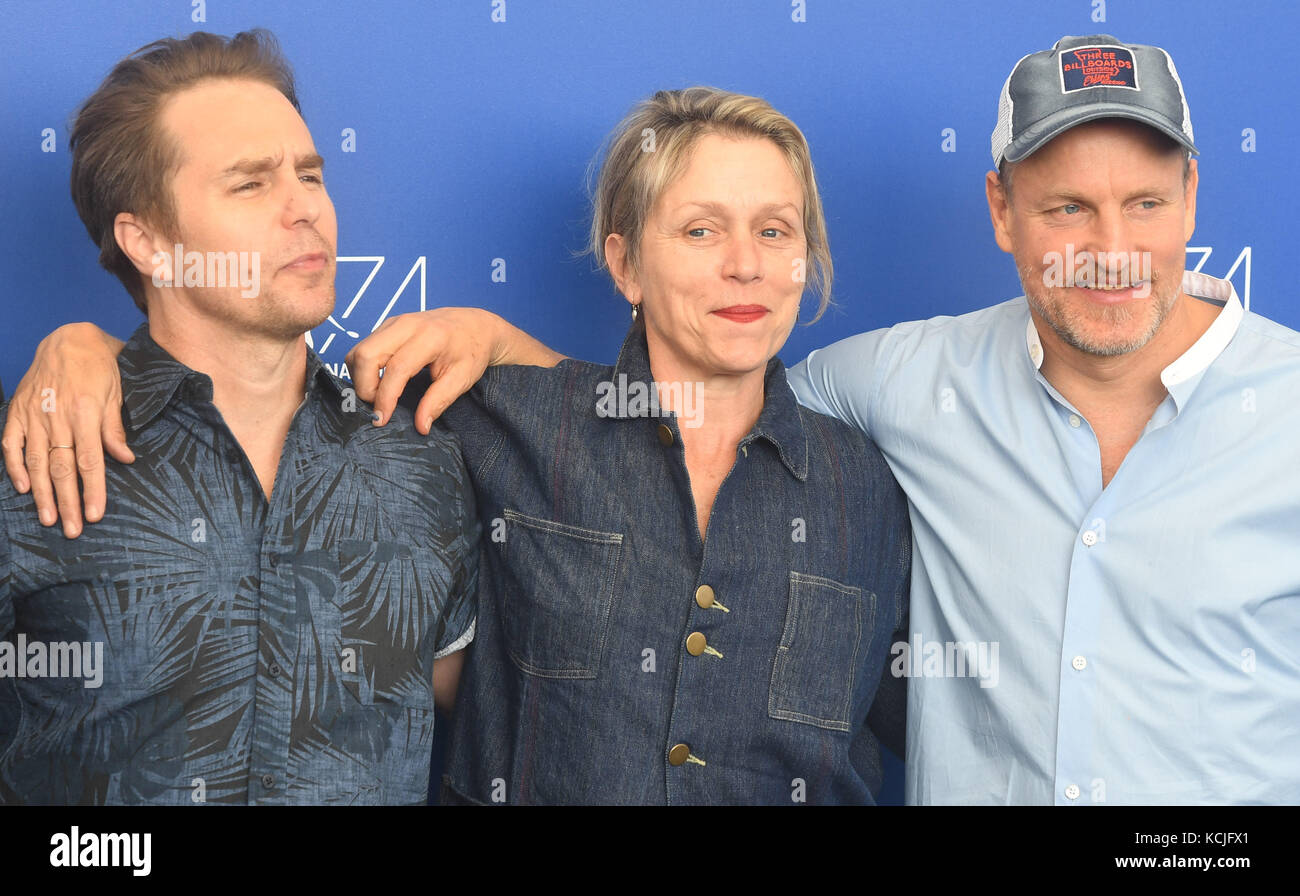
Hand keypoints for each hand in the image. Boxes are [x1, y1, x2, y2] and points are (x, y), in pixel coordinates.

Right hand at [1, 323, 130, 537]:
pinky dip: (15, 466)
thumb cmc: (99, 366)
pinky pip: (12, 443)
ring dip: (42, 493)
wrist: (68, 338)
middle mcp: (57, 417)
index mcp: (85, 412)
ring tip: (50, 519)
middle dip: (68, 502)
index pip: (90, 461)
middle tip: (73, 530)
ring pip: (37, 462)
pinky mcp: (17, 411)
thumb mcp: (117, 392)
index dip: (93, 490)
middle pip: (62, 468)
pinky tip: (23, 488)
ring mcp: (34, 415)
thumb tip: (125, 459)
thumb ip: (115, 427)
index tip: (96, 514)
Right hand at [346, 308, 504, 432]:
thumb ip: (438, 401)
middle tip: (377, 406)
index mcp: (429, 337)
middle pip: (365, 354)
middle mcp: (406, 325)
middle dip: (364, 386)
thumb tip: (420, 426)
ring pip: (358, 351)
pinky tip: (379, 381)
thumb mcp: (462, 378)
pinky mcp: (386, 326)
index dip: (385, 397)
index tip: (381, 419)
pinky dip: (363, 368)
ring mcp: (393, 323)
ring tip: (379, 395)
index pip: (396, 369)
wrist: (475, 324)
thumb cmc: (471, 350)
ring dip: (360, 378)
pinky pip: (362, 347)